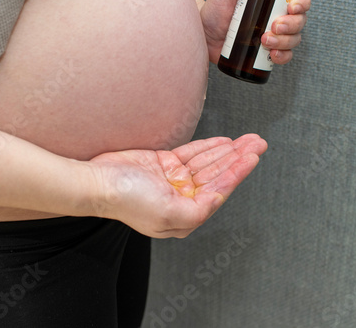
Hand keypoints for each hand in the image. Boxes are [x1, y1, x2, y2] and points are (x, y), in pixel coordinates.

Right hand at [88, 134, 266, 237]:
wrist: (98, 181)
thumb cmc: (127, 201)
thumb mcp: (168, 214)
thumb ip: (198, 212)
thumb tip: (218, 200)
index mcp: (186, 215)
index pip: (219, 191)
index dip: (237, 173)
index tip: (252, 158)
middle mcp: (182, 198)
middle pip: (217, 175)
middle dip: (239, 159)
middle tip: (257, 144)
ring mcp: (174, 180)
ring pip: (208, 163)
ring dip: (228, 151)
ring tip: (247, 141)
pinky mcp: (165, 164)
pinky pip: (192, 154)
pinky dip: (209, 147)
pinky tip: (224, 143)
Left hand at [199, 0, 310, 63]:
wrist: (205, 32)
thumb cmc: (217, 8)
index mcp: (274, 1)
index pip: (299, 0)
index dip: (302, 3)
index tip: (292, 7)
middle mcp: (278, 17)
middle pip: (299, 21)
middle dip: (291, 25)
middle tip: (274, 26)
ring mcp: (274, 36)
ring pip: (294, 40)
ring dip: (285, 41)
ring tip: (265, 40)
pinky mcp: (266, 53)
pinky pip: (284, 56)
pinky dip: (282, 57)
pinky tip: (273, 54)